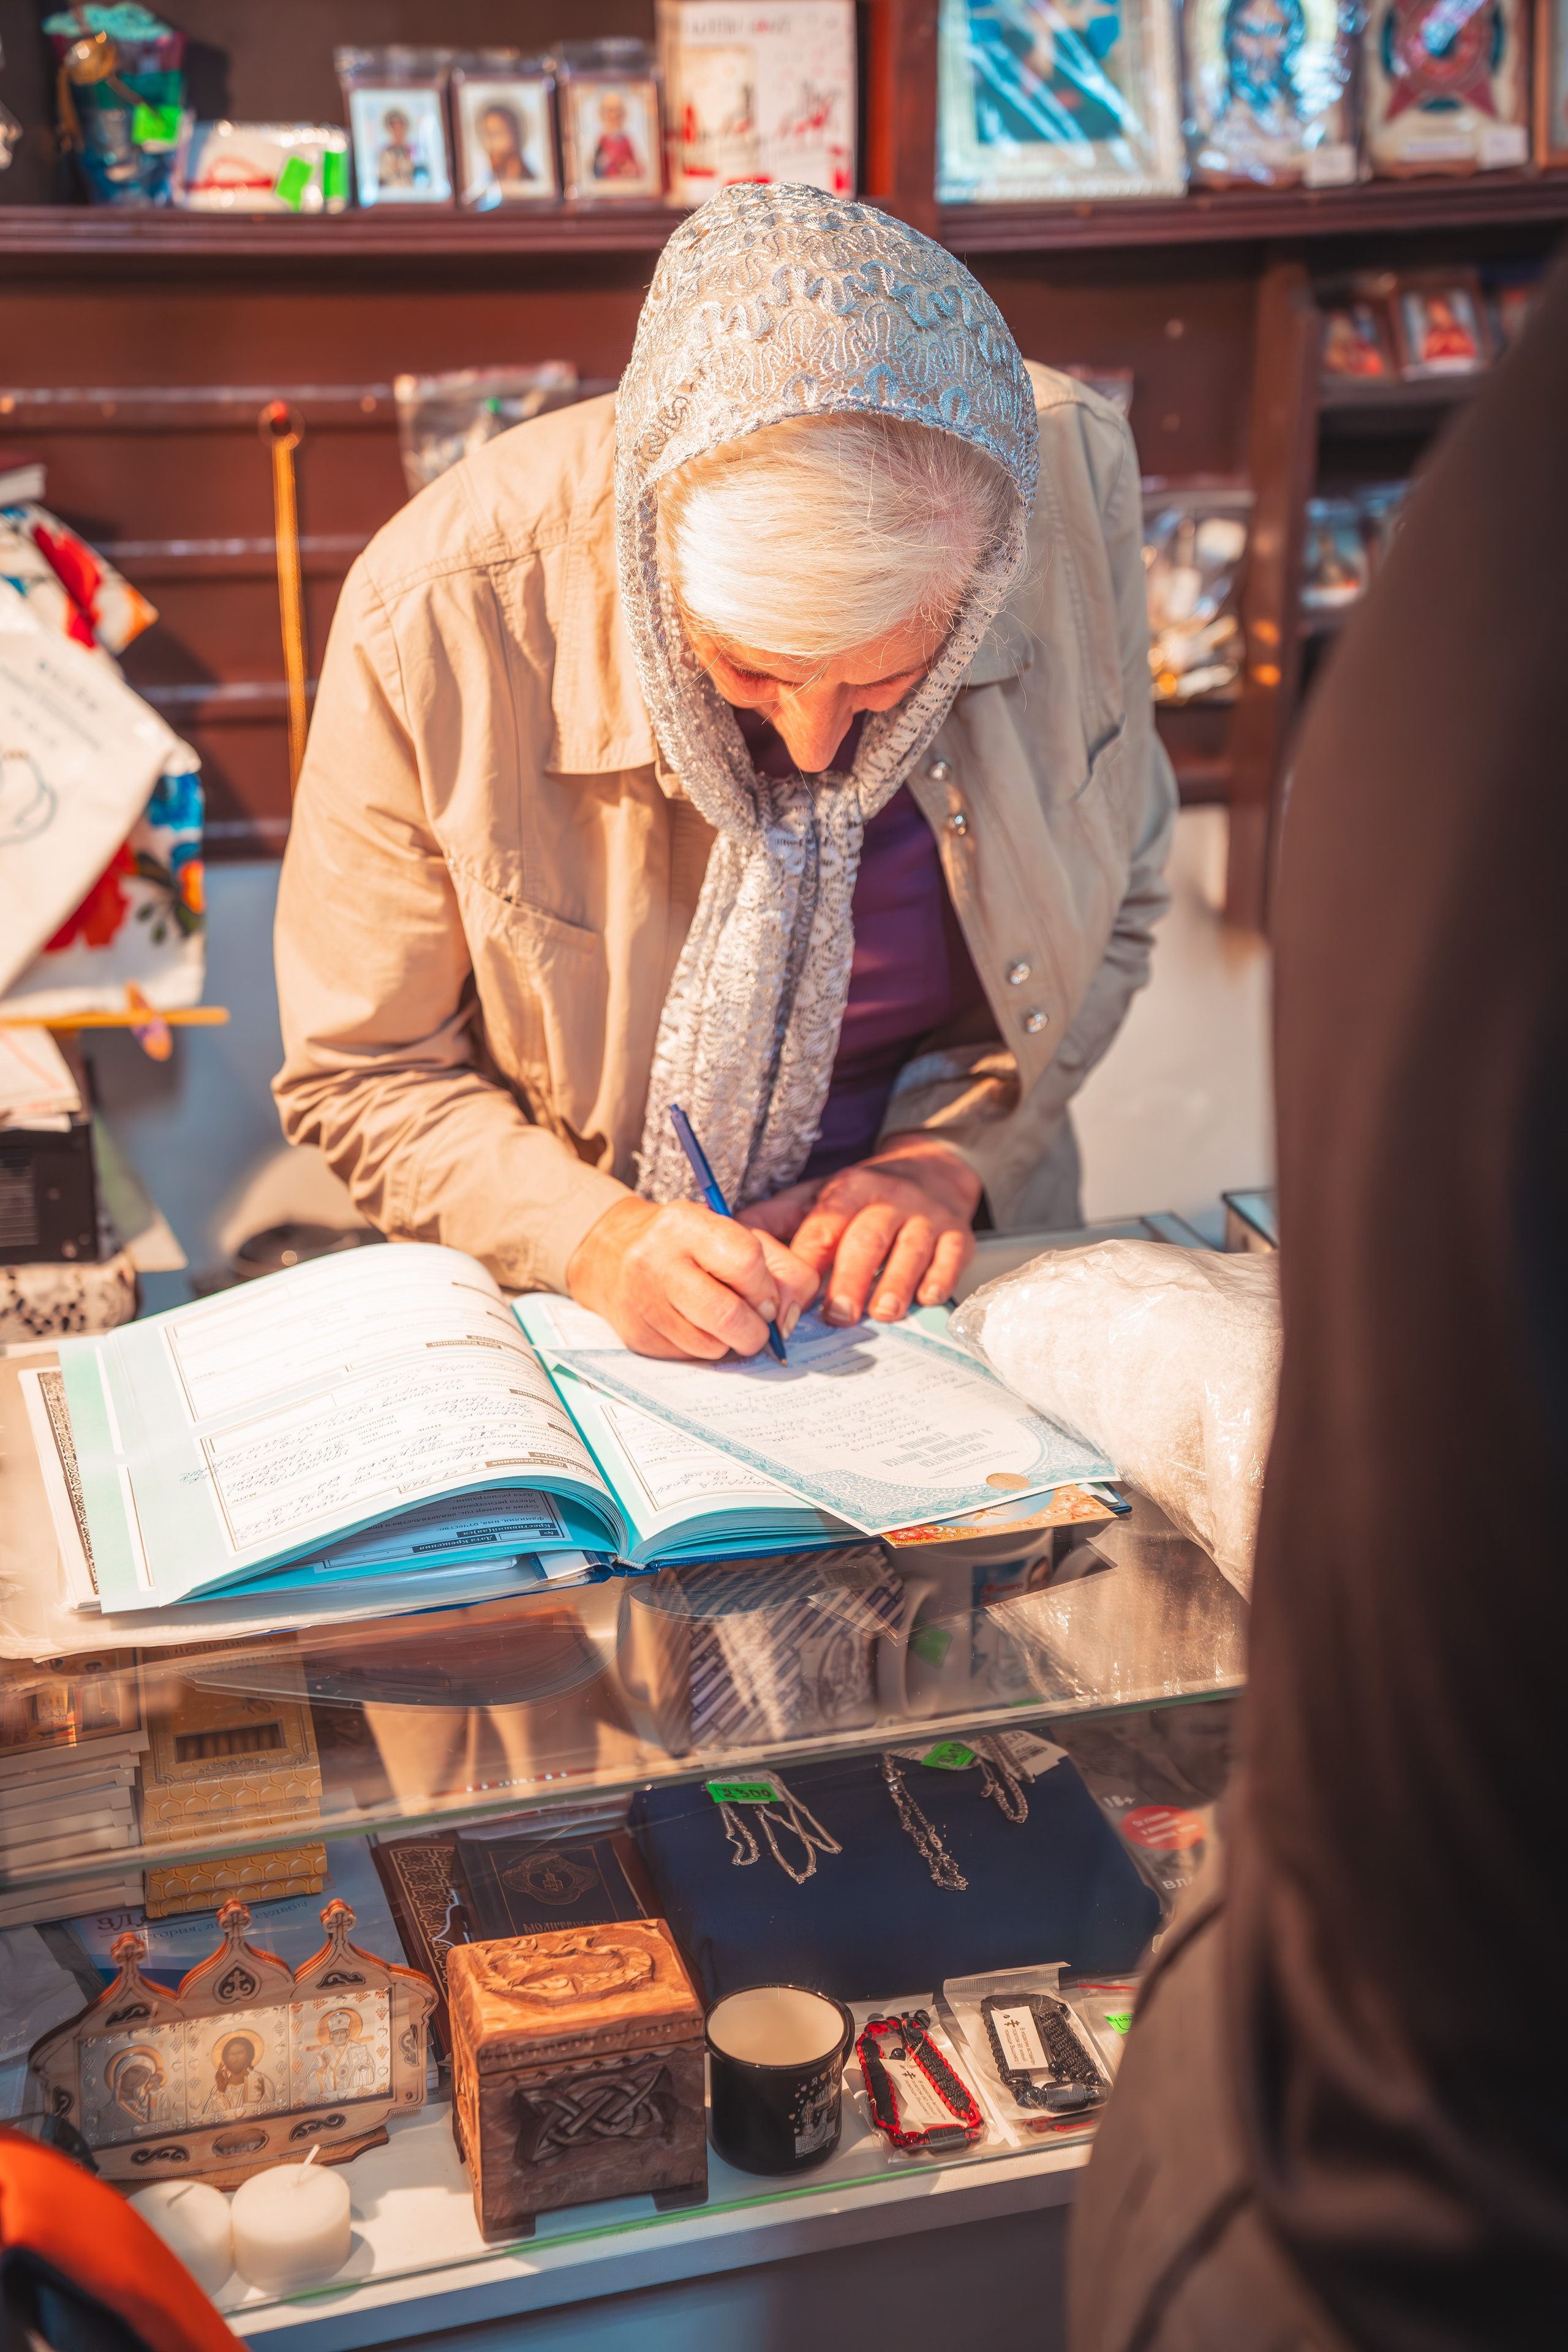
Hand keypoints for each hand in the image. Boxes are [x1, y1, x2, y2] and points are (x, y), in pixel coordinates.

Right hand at [566, 1195, 818, 1359]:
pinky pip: (689, 1358)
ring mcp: (642, 1301)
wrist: (612, 1254)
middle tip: (755, 1324)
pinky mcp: (636, 1336)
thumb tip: (788, 1320)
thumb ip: (781, 1271)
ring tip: (720, 1321)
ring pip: (711, 1346)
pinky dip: (704, 1349)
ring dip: (729, 1341)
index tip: (765, 1296)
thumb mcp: (738, 1237)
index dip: (765, 1288)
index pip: (745, 1261)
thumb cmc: (690, 1246)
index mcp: (686, 1223)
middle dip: (755, 1330)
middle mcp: (657, 1260)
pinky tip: (693, 1326)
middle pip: (728, 1315)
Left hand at [741, 1136, 979, 1325]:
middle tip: (838, 1315)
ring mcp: (926, 1217)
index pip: (824, 1228)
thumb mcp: (819, 1195)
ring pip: (910, 1250)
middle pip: (866, 1239)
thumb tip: (732, 1232)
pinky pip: (951, 1257)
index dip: (807, 1264)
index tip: (791, 1300)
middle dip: (851, 1278)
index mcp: (848, 1191)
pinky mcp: (958, 1234)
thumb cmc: (864, 1196)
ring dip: (895, 1283)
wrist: (931, 1169)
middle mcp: (888, 1200)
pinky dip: (940, 1279)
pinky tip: (926, 1299)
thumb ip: (779, 1218)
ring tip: (882, 1313)